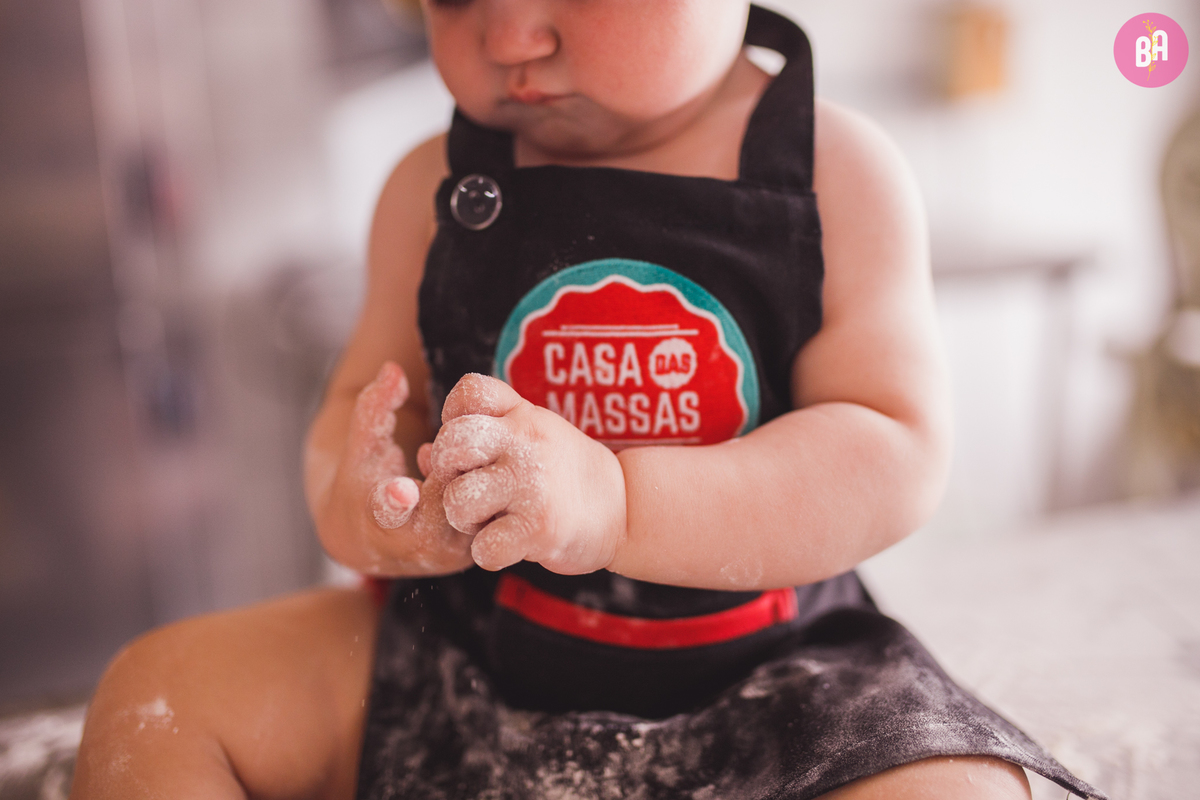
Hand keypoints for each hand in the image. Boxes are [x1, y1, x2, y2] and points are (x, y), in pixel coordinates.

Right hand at [315, 362, 472, 574]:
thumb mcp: (362, 446)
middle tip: (449, 448)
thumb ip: (374, 408)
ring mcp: (450, 551)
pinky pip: (493, 520)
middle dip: (452, 474)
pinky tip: (487, 469)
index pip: (385, 513)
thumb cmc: (362, 482)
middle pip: (446, 507)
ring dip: (479, 481)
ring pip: (476, 515)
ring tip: (466, 459)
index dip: (392, 501)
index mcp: (379, 521)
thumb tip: (392, 369)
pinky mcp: (474, 551)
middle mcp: (416, 544)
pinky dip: (495, 494)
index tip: (399, 489)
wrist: (372, 537)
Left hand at [430, 374, 626, 573]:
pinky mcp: (539, 528)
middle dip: (446, 473)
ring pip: (458, 501)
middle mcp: (527, 442)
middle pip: (452, 444)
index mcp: (523, 416)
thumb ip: (482, 436)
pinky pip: (483, 548)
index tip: (473, 445)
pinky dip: (489, 554)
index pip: (469, 392)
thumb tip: (422, 455)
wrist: (626, 508)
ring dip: (464, 520)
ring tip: (489, 520)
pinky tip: (510, 545)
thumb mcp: (532, 437)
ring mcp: (533, 485)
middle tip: (468, 488)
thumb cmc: (566, 474)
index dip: (453, 417)